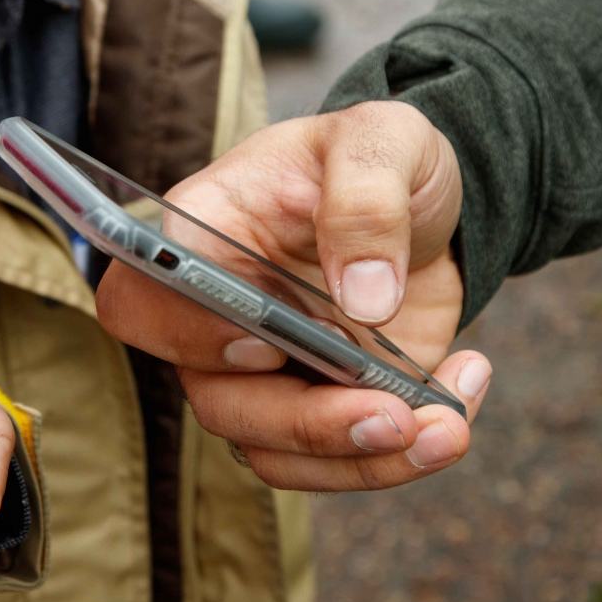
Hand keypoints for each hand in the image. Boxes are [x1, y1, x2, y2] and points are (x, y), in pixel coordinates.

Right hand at [96, 100, 491, 491]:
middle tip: (396, 417)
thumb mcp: (383, 140)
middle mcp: (219, 317)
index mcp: (206, 235)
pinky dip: (406, 455)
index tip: (265, 341)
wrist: (427, 203)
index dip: (187, 336)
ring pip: (278, 452)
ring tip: (450, 427)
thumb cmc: (379, 156)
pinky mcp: (324, 404)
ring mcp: (268, 371)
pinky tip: (459, 403)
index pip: (142, 301)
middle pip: (219, 402)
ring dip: (366, 460)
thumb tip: (366, 299)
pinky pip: (340, 461)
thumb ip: (367, 199)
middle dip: (308, 427)